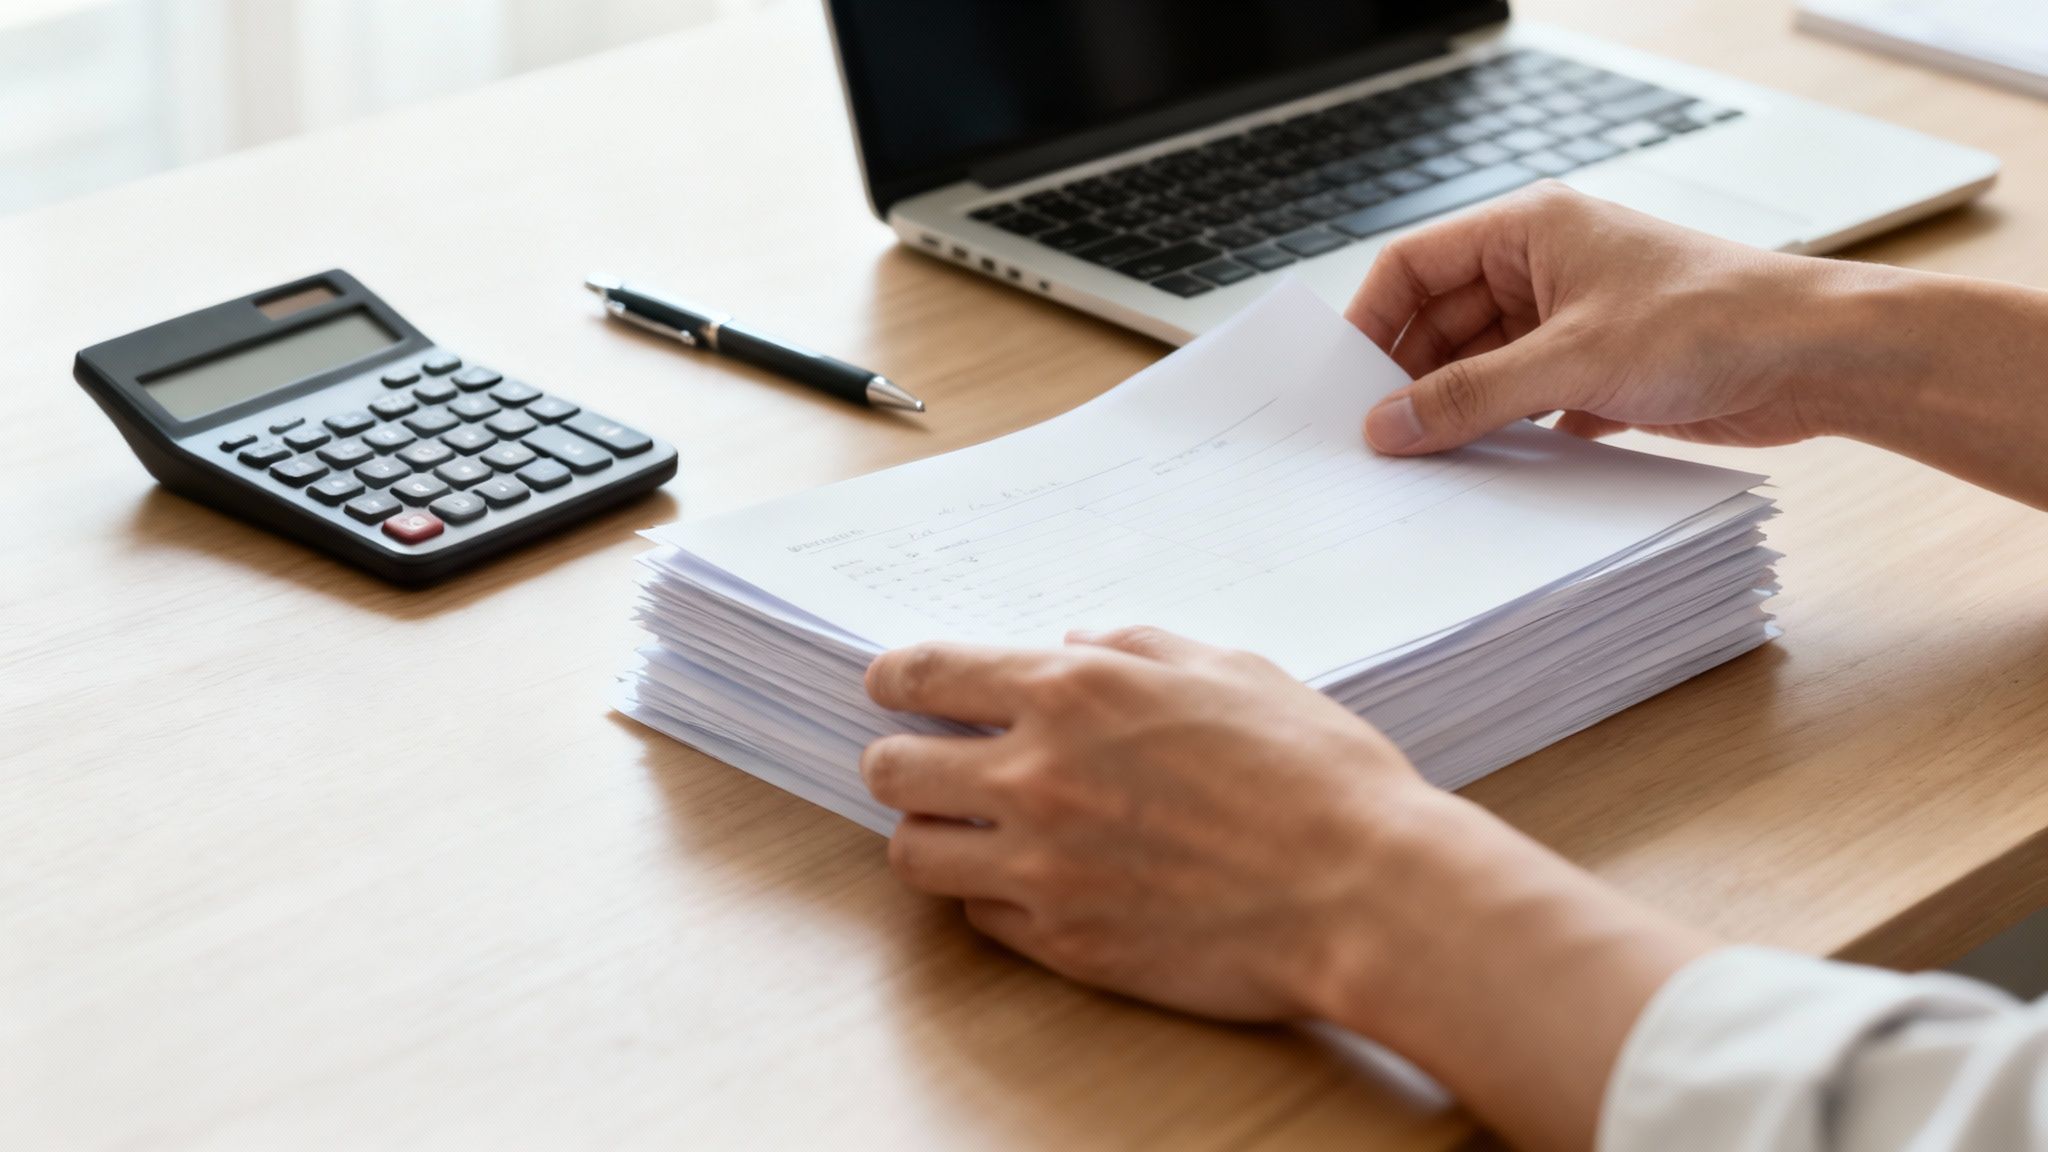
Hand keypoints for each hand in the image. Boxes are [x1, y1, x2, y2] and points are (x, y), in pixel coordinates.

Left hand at [863, 624, 1716, 1151]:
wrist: (1366, 893)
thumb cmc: (1315, 773)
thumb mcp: (1230, 668)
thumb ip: (1136, 646)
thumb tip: (1072, 640)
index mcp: (1074, 692)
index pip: (923, 674)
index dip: (894, 678)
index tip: (891, 686)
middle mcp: (1037, 777)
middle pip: (890, 769)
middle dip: (899, 759)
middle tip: (926, 761)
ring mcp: (1042, 869)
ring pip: (913, 854)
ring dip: (930, 834)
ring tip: (970, 828)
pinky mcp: (1064, 944)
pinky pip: (979, 916)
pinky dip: (989, 895)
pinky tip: (1033, 880)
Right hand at [1348, 182, 1867, 454]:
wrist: (1816, 358)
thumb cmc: (1713, 320)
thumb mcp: (1572, 360)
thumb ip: (1471, 395)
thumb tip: (1390, 424)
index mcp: (1528, 231)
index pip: (1413, 266)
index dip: (1368, 321)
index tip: (1339, 382)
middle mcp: (1543, 269)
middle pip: (1440, 324)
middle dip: (1410, 379)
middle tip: (1379, 439)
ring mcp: (1570, 322)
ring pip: (1480, 368)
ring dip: (1458, 412)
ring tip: (1427, 463)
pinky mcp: (1598, 372)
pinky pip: (1522, 402)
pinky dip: (1501, 433)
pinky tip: (1486, 470)